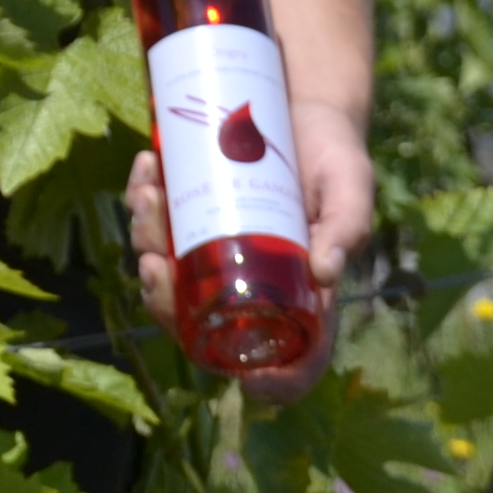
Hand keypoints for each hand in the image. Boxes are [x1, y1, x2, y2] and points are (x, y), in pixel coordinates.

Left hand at [124, 96, 372, 405]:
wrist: (305, 107)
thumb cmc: (335, 157)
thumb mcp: (350, 188)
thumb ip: (346, 227)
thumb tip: (325, 273)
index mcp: (299, 296)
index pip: (290, 361)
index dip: (274, 385)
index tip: (250, 384)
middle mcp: (250, 284)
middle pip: (201, 322)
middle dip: (165, 301)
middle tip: (155, 261)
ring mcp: (215, 252)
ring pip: (168, 271)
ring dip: (145, 238)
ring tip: (150, 193)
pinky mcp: (191, 215)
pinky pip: (156, 224)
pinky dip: (142, 198)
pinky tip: (147, 167)